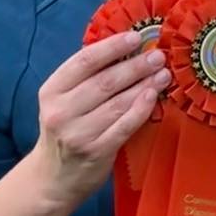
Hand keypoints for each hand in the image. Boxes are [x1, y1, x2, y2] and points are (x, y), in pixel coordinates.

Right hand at [30, 31, 169, 213]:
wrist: (53, 178)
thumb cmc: (64, 132)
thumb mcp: (62, 102)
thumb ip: (85, 79)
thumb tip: (124, 51)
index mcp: (52, 91)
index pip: (84, 62)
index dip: (112, 47)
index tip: (135, 37)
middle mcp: (62, 110)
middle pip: (105, 81)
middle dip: (135, 65)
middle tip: (157, 55)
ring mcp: (79, 133)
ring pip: (118, 103)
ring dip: (144, 85)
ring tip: (163, 73)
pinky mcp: (96, 151)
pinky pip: (124, 126)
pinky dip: (141, 109)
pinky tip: (153, 96)